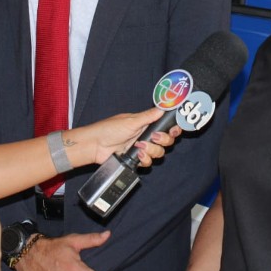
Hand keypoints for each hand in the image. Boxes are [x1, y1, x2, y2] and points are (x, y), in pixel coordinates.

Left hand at [66, 107, 181, 166]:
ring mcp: (142, 149)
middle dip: (164, 140)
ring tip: (139, 147)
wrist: (95, 145)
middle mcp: (146, 136)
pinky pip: (149, 162)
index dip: (173, 129)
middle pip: (167, 141)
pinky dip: (145, 159)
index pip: (166, 126)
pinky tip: (137, 155)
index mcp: (146, 124)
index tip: (175, 130)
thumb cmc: (109, 129)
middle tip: (155, 137)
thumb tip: (163, 108)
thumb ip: (148, 116)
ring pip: (159, 153)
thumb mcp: (131, 120)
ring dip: (152, 150)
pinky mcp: (136, 159)